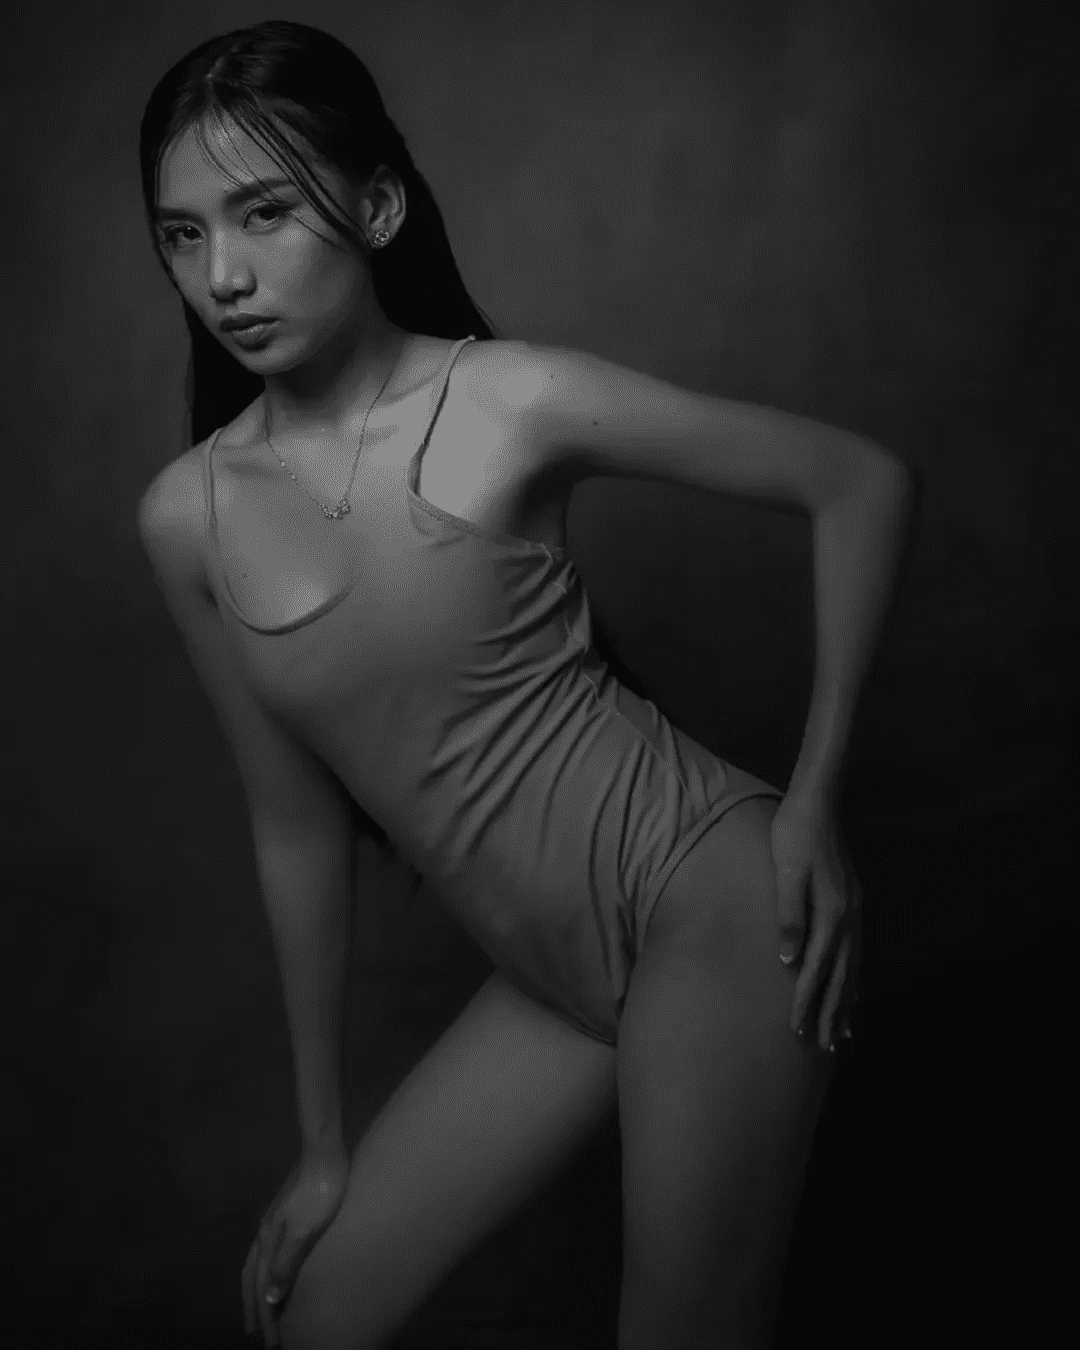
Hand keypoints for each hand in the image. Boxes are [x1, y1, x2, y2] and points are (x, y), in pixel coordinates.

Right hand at [242, 1146, 349, 1345]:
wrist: (323, 1152)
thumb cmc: (321, 1192)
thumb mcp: (306, 1229)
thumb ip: (287, 1262)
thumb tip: (270, 1297)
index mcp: (269, 1241)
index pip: (264, 1289)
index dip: (267, 1317)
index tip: (271, 1342)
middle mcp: (264, 1234)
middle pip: (255, 1280)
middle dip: (257, 1310)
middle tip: (262, 1337)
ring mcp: (273, 1223)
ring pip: (258, 1266)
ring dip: (258, 1292)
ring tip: (262, 1310)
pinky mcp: (284, 1214)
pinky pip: (267, 1254)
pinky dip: (266, 1272)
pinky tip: (276, 1272)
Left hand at [770, 793, 861, 1050]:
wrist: (817, 804)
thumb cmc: (794, 836)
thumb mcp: (786, 874)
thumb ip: (789, 917)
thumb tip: (789, 961)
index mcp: (830, 914)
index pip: (815, 969)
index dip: (807, 1002)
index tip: (799, 1031)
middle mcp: (847, 918)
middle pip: (840, 976)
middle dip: (831, 1012)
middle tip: (825, 1047)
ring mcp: (852, 911)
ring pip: (851, 967)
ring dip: (846, 1000)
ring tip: (844, 1031)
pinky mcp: (850, 903)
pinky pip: (854, 951)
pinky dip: (852, 976)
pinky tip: (851, 987)